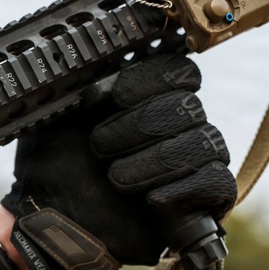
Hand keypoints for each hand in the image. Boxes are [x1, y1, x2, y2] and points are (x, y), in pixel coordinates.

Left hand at [0, 54, 236, 269]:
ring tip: (116, 180)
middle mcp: (176, 124)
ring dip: (153, 161)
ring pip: (203, 141)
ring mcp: (193, 161)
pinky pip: (217, 181)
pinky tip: (151, 200)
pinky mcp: (204, 200)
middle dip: (137, 126)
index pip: (176, 69)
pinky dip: (182, 189)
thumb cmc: (52, 170)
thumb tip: (97, 46)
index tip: (108, 98)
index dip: (144, 81)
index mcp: (145, 98)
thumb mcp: (55, 117)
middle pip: (186, 104)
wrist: (51, 224)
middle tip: (99, 148)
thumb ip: (78, 81)